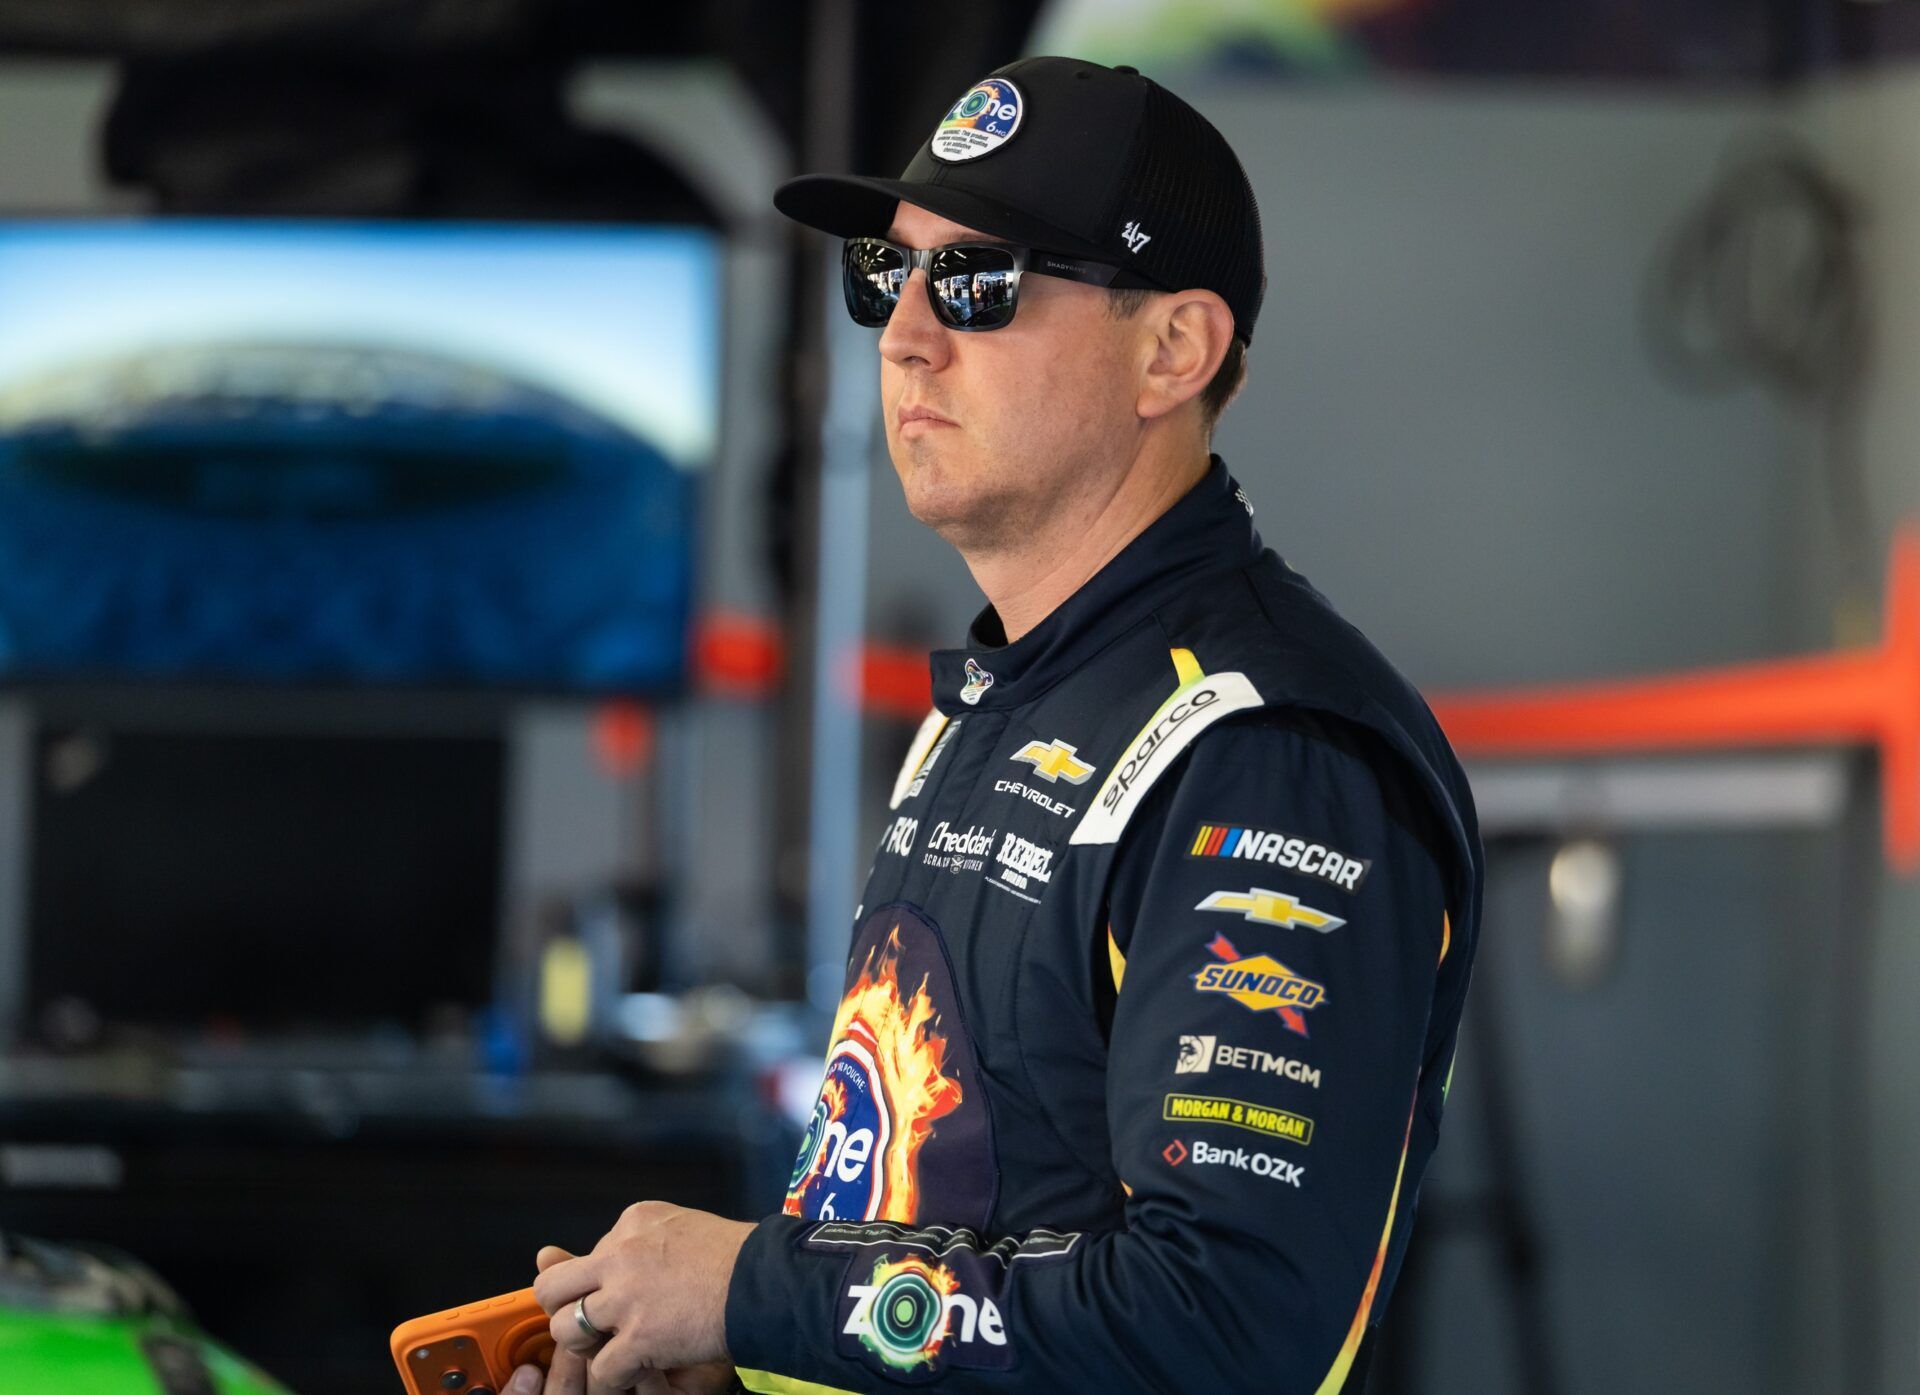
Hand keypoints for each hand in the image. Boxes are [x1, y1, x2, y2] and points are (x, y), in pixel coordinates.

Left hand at [525, 1203, 756, 1389]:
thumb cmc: (733, 1255)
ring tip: (611, 1351)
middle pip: (552, 1288)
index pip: (587, 1256)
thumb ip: (642, 1239)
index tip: (616, 1296)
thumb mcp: (681, 1226)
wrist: (762, 1282)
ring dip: (585, 1347)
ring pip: (565, 1331)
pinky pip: (602, 1370)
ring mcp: (625, 1299)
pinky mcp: (638, 1339)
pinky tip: (636, 1371)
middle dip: (562, 1310)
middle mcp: (618, 1256)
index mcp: (630, 1223)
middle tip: (588, 1326)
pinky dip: (615, 1378)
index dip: (597, 1282)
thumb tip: (607, 1253)